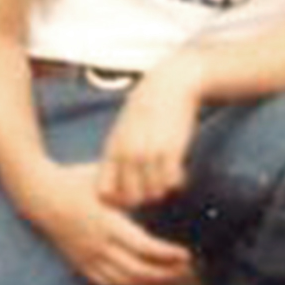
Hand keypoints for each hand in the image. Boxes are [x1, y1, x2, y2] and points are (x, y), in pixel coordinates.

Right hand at [50, 176, 188, 284]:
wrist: (40, 194)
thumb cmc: (77, 180)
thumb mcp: (107, 180)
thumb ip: (132, 190)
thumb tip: (163, 190)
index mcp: (108, 223)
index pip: (144, 247)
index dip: (168, 255)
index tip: (186, 255)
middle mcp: (98, 245)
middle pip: (137, 270)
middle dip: (165, 274)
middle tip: (187, 270)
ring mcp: (86, 256)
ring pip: (122, 280)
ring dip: (149, 283)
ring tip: (171, 278)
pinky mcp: (78, 262)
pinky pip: (103, 282)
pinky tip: (140, 282)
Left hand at [97, 66, 203, 212]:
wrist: (170, 85)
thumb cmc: (146, 108)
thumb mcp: (123, 130)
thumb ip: (117, 156)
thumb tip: (117, 183)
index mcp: (112, 151)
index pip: (105, 193)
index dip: (116, 200)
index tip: (129, 193)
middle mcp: (128, 155)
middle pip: (132, 198)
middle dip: (143, 198)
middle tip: (153, 189)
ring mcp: (149, 154)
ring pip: (154, 193)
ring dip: (162, 190)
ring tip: (166, 178)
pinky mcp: (171, 150)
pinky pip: (173, 182)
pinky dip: (177, 182)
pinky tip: (179, 171)